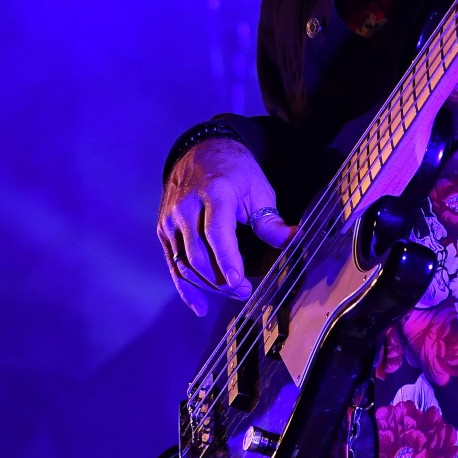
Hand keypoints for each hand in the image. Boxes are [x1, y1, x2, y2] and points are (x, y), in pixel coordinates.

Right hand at [157, 139, 294, 315]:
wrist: (201, 152)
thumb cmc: (235, 172)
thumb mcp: (259, 189)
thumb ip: (270, 220)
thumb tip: (294, 239)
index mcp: (214, 193)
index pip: (216, 232)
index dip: (227, 259)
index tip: (238, 281)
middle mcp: (186, 207)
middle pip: (199, 254)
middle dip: (221, 279)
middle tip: (245, 291)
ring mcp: (171, 220)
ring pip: (185, 263)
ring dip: (208, 285)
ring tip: (232, 292)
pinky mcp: (163, 230)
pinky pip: (173, 263)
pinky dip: (185, 287)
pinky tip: (199, 306)